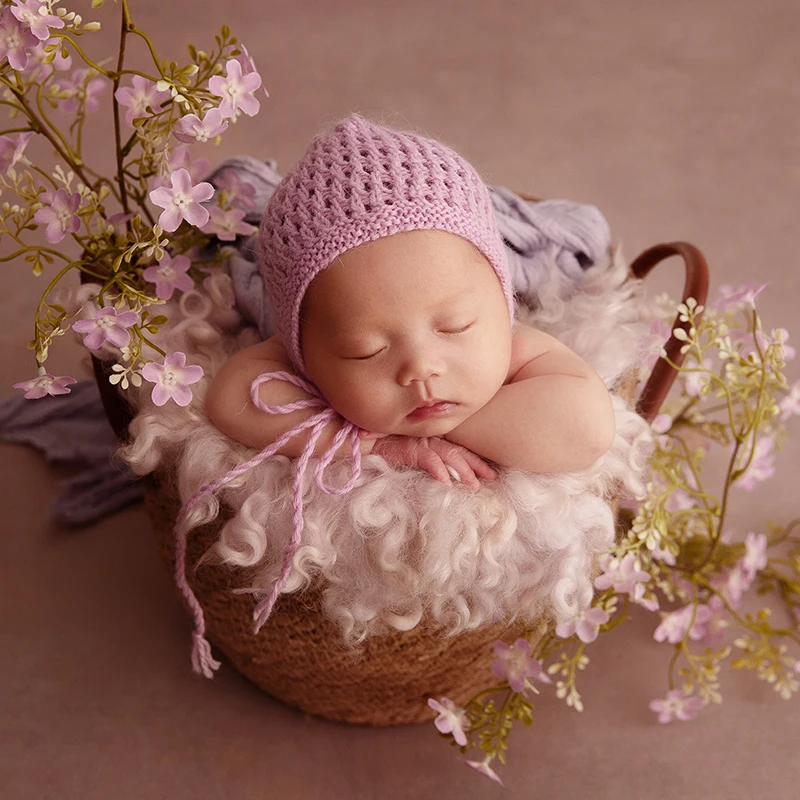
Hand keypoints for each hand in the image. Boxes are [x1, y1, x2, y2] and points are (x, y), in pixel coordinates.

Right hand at [366, 434, 496, 488]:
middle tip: (492, 477)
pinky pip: (426, 459)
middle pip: (458, 451)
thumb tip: (444, 477)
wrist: (360, 437)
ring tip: (474, 485)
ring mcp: (418, 442)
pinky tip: (446, 482)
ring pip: (447, 455)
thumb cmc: (382, 443)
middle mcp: (428, 438)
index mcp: (430, 439)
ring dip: (462, 471)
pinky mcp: (406, 448)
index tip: (490, 472)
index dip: (475, 460)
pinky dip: (437, 470)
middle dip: (476, 465)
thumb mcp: (407, 451)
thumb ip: (424, 459)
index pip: (457, 449)